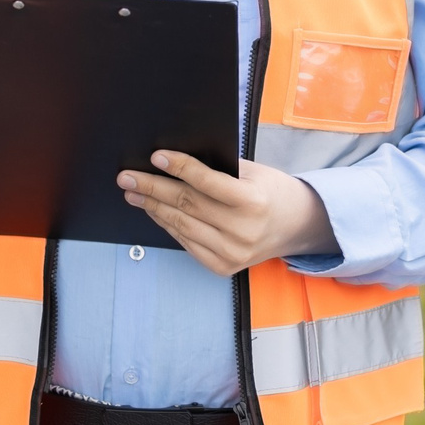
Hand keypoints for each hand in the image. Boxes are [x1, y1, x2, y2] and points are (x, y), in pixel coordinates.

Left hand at [118, 152, 337, 276]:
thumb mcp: (253, 173)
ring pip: (181, 225)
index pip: (207, 183)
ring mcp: (231, 253)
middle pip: (187, 205)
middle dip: (153, 188)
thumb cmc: (272, 192)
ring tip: (133, 193)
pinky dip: (167, 225)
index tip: (155, 157)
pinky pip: (186, 242)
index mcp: (253, 202)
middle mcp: (242, 230)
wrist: (296, 227)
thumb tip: (175, 160)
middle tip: (127, 177)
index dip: (179, 168)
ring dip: (153, 207)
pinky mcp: (222, 267)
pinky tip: (153, 211)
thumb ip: (219, 168)